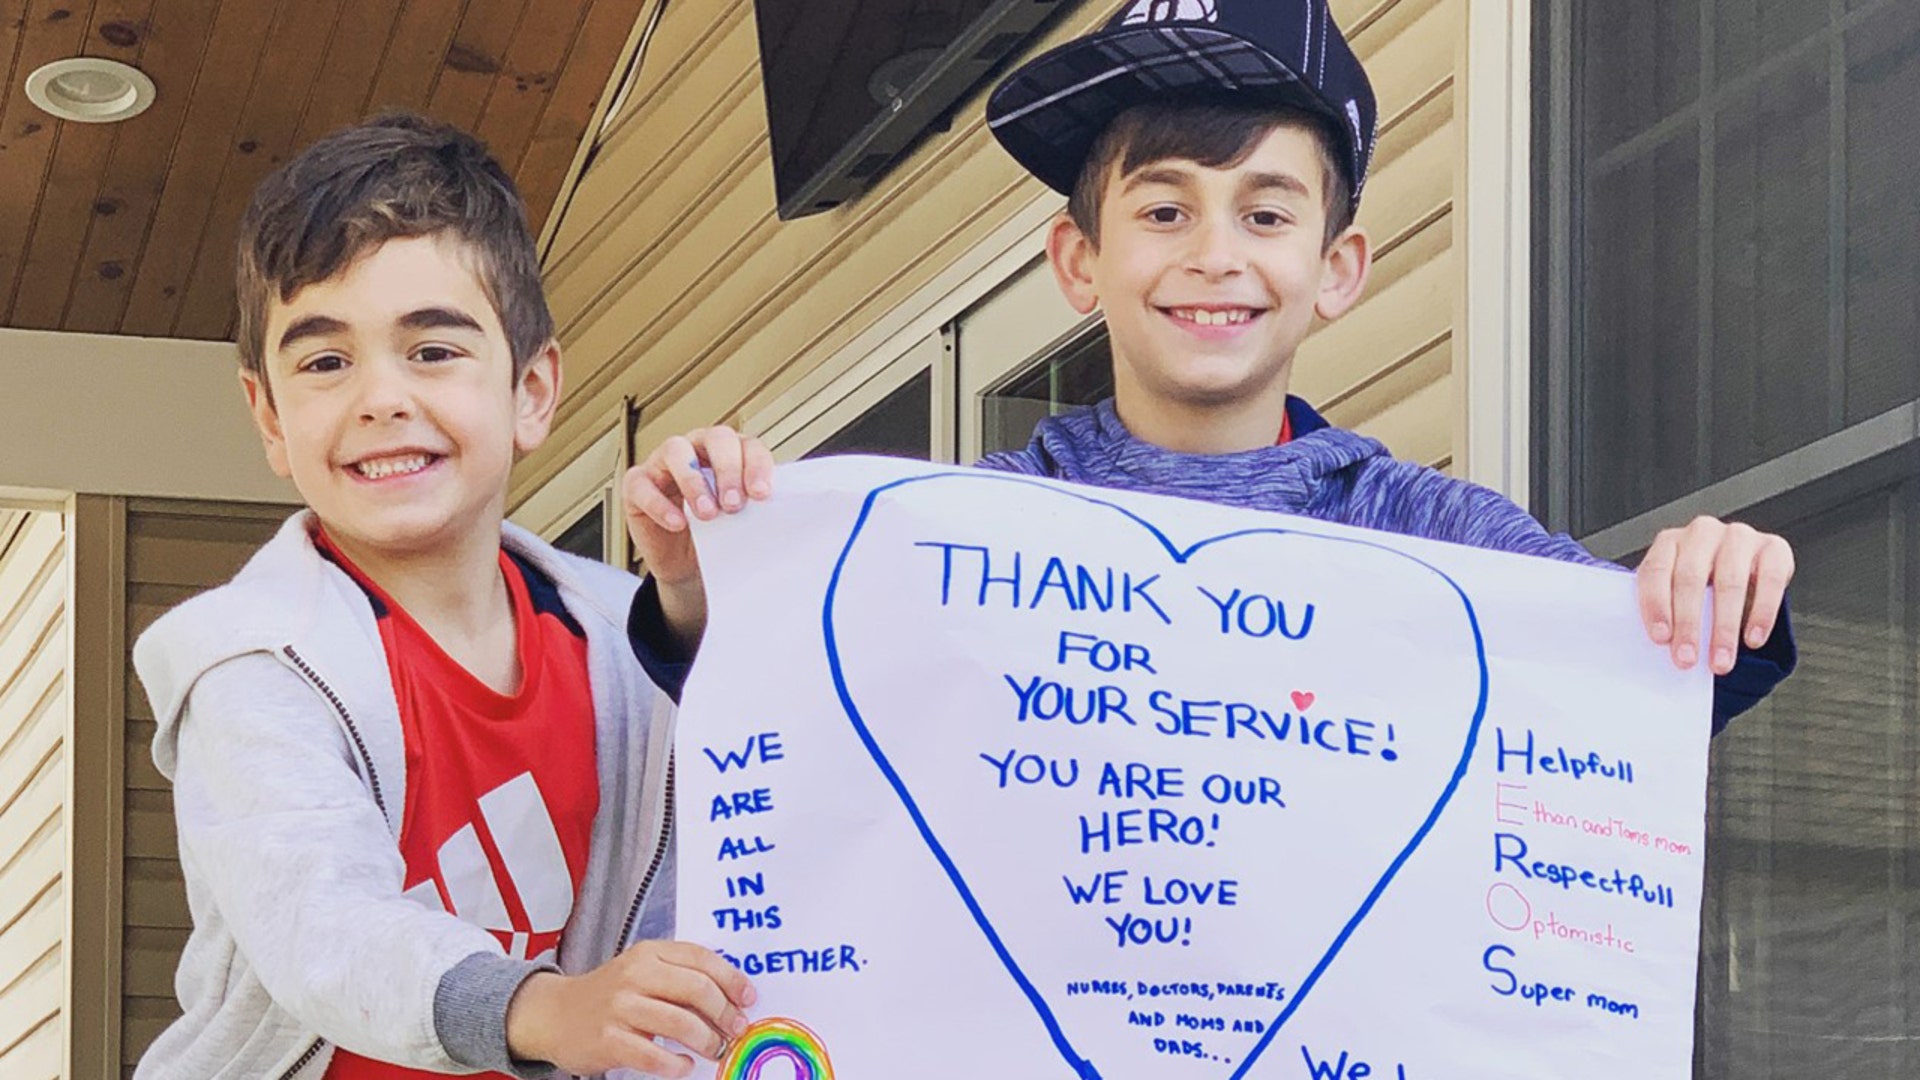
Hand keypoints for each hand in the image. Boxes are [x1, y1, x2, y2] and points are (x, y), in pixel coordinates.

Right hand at [504, 940, 755, 1077]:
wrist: (553, 1014)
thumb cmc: (610, 995)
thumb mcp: (642, 972)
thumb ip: (680, 977)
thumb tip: (731, 1000)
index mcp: (649, 953)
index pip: (701, 958)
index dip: (732, 979)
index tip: (748, 998)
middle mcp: (635, 974)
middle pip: (697, 989)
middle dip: (725, 1013)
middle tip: (736, 1030)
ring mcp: (620, 1007)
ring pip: (680, 1023)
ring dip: (707, 1040)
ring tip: (715, 1050)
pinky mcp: (609, 1039)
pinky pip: (654, 1055)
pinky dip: (676, 1064)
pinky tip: (683, 1065)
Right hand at [622, 426, 773, 648]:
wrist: (689, 564)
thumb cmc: (719, 534)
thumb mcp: (742, 520)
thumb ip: (757, 506)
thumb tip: (791, 512)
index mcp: (730, 453)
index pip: (748, 444)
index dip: (756, 465)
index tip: (761, 494)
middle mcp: (697, 450)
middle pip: (715, 438)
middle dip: (728, 469)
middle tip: (734, 504)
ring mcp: (664, 463)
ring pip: (676, 450)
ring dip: (694, 481)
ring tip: (708, 513)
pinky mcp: (637, 485)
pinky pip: (642, 484)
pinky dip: (659, 503)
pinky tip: (677, 522)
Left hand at [1636, 516, 1793, 674]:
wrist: (1745, 570)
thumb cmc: (1703, 585)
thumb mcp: (1678, 592)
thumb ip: (1668, 611)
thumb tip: (1664, 648)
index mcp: (1669, 542)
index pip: (1656, 571)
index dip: (1656, 605)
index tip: (1661, 638)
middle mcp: (1702, 533)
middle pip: (1690, 578)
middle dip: (1688, 624)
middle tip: (1687, 658)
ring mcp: (1739, 537)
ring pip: (1729, 582)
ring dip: (1724, 628)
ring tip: (1721, 660)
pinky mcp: (1774, 548)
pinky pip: (1770, 581)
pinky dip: (1762, 614)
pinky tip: (1753, 639)